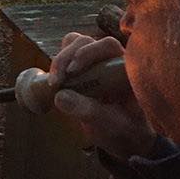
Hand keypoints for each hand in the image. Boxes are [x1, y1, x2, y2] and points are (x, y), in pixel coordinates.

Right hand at [49, 33, 154, 160]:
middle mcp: (110, 60)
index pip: (108, 46)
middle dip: (67, 58)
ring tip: (54, 84)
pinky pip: (65, 55)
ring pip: (73, 44)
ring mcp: (94, 62)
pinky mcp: (80, 68)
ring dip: (59, 61)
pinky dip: (56, 66)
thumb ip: (88, 110)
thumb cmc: (122, 129)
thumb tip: (59, 96)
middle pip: (85, 42)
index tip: (73, 72)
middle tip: (57, 82)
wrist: (121, 136)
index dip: (88, 53)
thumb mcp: (108, 124)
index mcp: (125, 69)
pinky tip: (55, 84)